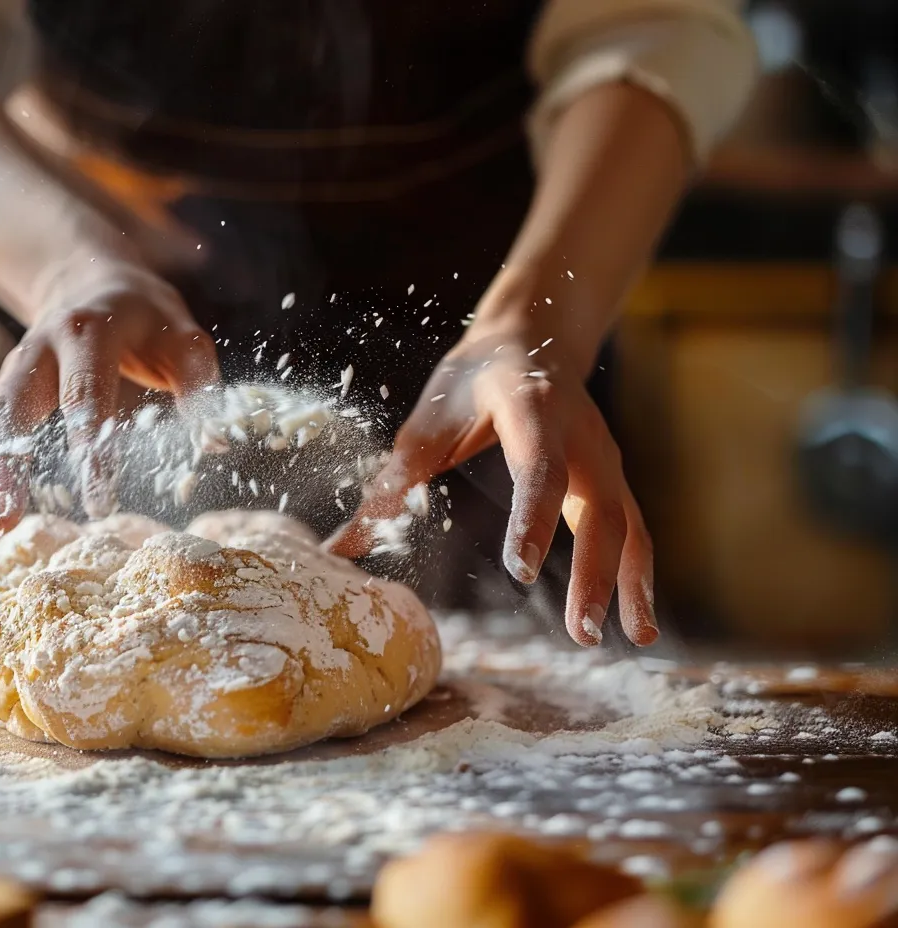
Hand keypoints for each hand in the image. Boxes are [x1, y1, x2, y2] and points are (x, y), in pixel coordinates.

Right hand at [0, 259, 219, 548]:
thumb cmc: (146, 318)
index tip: (97, 501)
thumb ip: (198, 382)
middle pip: (9, 408)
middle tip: (3, 520)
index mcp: (86, 332)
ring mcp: (9, 376)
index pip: (87, 392)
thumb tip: (217, 443)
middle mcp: (35, 352)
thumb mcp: (181, 334)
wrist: (89, 280)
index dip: (90, 445)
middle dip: (2, 466)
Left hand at [327, 331, 656, 647]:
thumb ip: (393, 484)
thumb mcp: (427, 421)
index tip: (522, 571)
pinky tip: (637, 622)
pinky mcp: (612, 477)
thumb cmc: (473, 379)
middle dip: (595, 571)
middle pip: (599, 508)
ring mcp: (605, 457)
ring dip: (629, 583)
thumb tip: (341, 548)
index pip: (539, 470)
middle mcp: (581, 435)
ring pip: (628, 523)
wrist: (532, 336)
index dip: (534, 519)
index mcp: (532, 410)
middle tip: (581, 631)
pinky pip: (633, 528)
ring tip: (635, 639)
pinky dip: (639, 574)